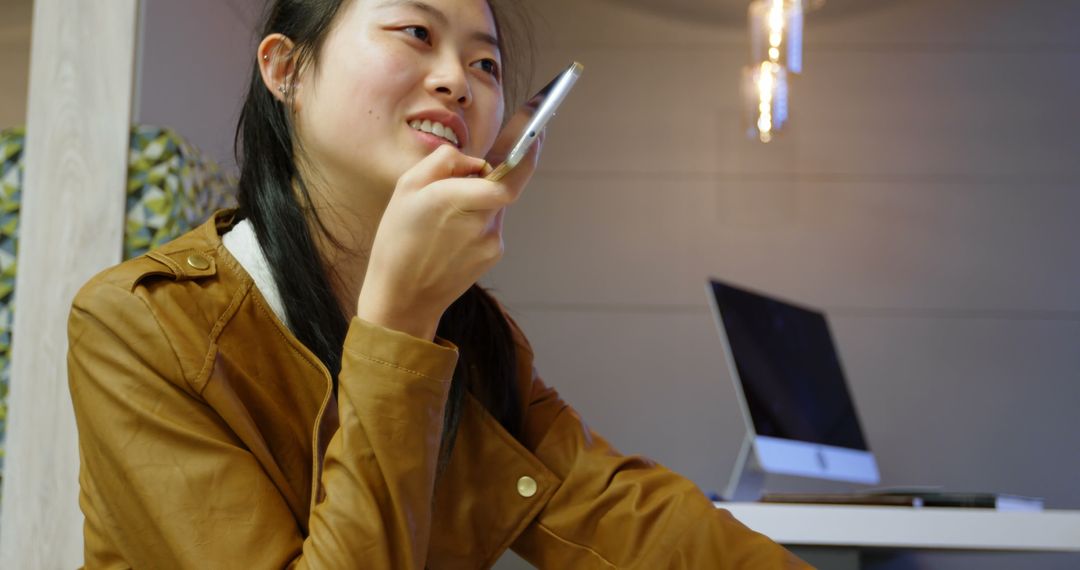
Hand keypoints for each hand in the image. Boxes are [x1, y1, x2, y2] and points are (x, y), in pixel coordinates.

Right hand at [356, 139, 541, 339]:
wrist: (404, 297)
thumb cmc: (398, 241)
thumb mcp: (406, 187)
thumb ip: (444, 161)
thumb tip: (476, 160)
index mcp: (453, 200)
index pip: (507, 177)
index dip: (527, 154)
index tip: (537, 133)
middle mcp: (479, 222)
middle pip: (502, 185)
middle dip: (490, 175)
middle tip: (467, 176)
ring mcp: (490, 241)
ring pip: (496, 204)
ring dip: (479, 199)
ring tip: (443, 218)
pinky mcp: (493, 254)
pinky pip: (491, 223)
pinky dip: (477, 218)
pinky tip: (451, 234)